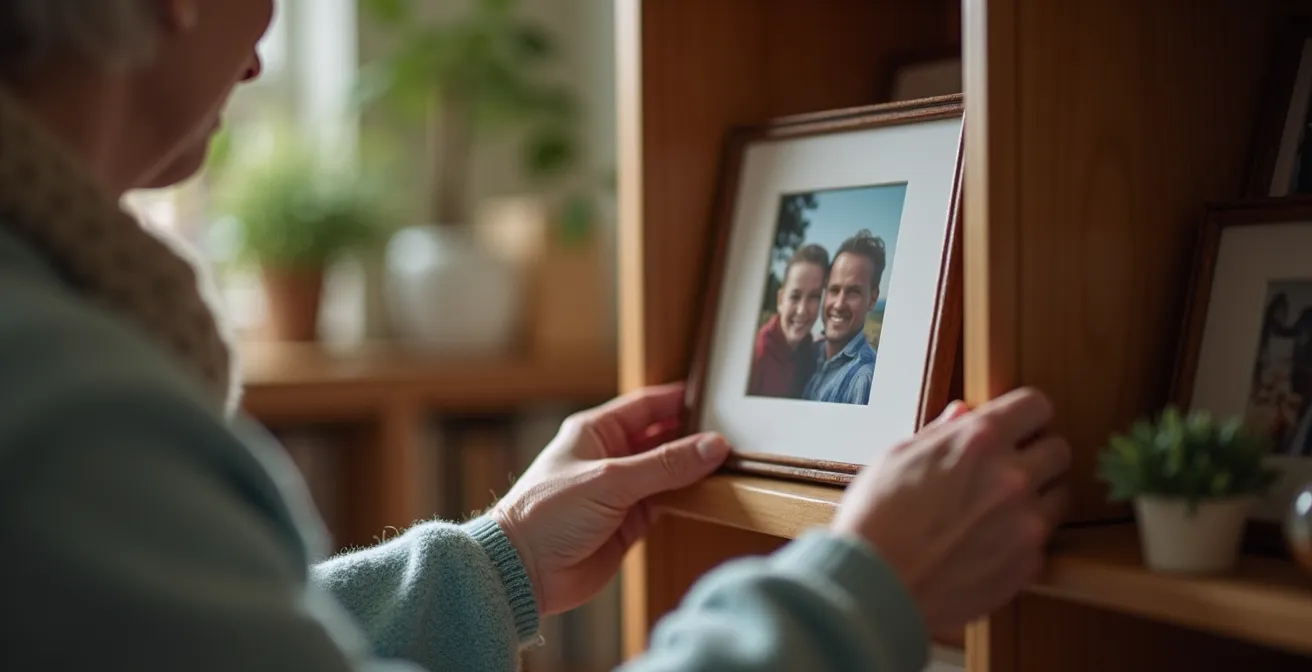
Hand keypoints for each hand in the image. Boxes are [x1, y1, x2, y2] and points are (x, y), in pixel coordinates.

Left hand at [492, 383, 731, 615]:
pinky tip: (713, 492)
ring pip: (668, 472)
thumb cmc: (547, 513)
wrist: (523, 570)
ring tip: (732, 463)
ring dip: (694, 469)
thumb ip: (664, 465)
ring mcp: (621, 490)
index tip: (714, 400)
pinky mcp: (630, 522)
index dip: (678, 401)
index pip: (645, 406)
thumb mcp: (609, 481)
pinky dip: (689, 498)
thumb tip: (712, 446)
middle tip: (733, 434)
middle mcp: (610, 457)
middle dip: (693, 436)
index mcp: (595, 431)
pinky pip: (668, 501)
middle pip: (661, 438)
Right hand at [830, 387, 1070, 633]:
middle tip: (1013, 466)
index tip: (1018, 425)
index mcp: (979, 440)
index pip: (1035, 406)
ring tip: (1003, 508)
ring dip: (1038, 496)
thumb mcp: (897, 457)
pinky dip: (1023, 539)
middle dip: (1038, 454)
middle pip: (1059, 450)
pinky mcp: (1028, 565)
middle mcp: (1013, 477)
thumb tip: (962, 415)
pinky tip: (990, 543)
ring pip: (1060, 496)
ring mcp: (1026, 524)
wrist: (874, 586)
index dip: (1025, 414)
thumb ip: (940, 433)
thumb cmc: (875, 519)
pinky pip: (1042, 541)